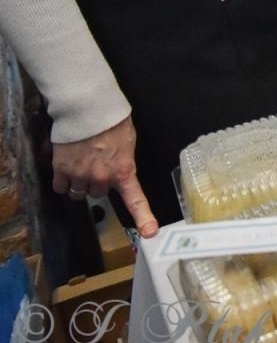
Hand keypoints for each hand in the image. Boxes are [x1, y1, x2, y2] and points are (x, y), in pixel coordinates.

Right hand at [51, 117, 156, 237]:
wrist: (88, 110)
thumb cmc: (113, 122)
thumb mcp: (128, 143)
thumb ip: (124, 162)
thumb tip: (119, 170)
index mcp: (123, 171)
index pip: (135, 199)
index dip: (144, 217)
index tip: (150, 232)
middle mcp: (101, 178)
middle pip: (98, 193)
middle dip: (98, 183)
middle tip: (98, 165)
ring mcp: (80, 175)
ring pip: (78, 193)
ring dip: (80, 183)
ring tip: (82, 163)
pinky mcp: (61, 170)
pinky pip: (61, 187)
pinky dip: (63, 180)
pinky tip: (68, 166)